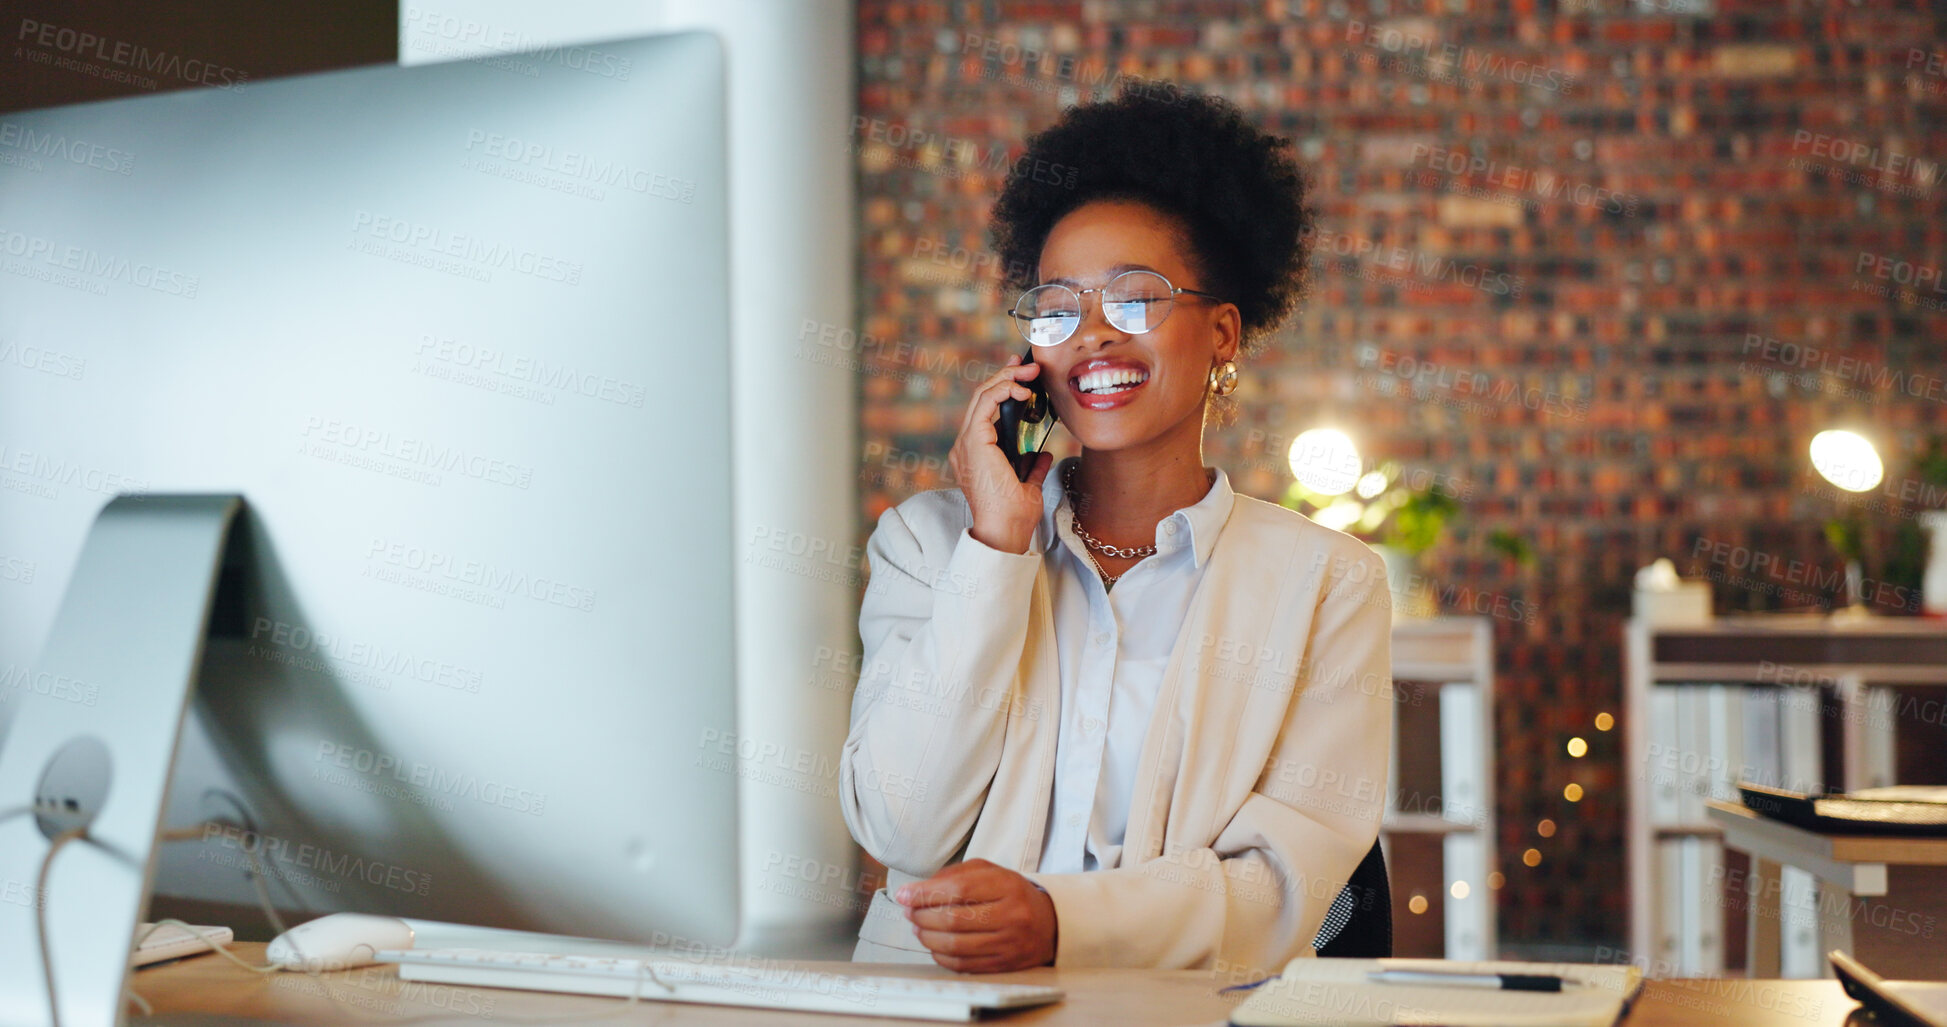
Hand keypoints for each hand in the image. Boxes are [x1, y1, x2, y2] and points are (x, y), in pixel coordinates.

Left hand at [896, 858, 1056, 972]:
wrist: (1049, 924)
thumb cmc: (1011, 894)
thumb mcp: (990, 872)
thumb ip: (954, 876)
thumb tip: (916, 891)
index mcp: (1007, 886)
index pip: (959, 890)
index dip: (925, 893)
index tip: (904, 895)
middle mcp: (1011, 915)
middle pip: (953, 919)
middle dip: (922, 916)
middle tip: (910, 911)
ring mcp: (1008, 943)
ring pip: (955, 945)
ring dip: (927, 937)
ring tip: (918, 927)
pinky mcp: (1003, 965)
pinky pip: (962, 964)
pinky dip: (940, 955)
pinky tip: (934, 945)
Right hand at [947, 354, 1052, 553]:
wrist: (1004, 533)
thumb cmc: (1014, 518)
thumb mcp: (1028, 487)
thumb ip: (1032, 468)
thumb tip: (1042, 454)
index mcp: (975, 455)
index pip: (984, 412)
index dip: (1001, 389)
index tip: (1022, 377)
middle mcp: (965, 447)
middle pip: (981, 399)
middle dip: (1004, 376)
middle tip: (1026, 364)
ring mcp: (966, 444)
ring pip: (981, 396)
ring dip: (1006, 379)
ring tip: (1029, 372)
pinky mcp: (973, 443)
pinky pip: (984, 405)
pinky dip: (1003, 391)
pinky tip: (1022, 390)